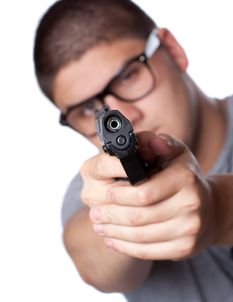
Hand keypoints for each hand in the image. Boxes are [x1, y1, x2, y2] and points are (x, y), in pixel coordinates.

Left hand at [88, 132, 216, 260]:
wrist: (209, 208)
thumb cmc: (185, 176)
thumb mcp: (175, 153)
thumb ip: (158, 143)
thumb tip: (151, 143)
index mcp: (185, 178)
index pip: (143, 193)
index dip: (120, 196)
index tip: (106, 194)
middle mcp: (191, 205)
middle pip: (139, 217)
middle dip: (111, 216)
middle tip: (94, 214)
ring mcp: (189, 230)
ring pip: (141, 236)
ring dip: (114, 233)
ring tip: (99, 227)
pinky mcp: (184, 248)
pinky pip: (148, 251)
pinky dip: (126, 247)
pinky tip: (113, 240)